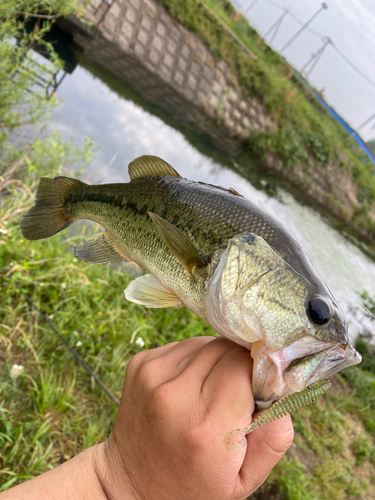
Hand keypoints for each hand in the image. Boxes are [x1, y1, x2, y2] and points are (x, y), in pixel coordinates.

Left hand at [101, 337, 293, 499]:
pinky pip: (185, 346)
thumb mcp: (243, 479)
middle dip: (239, 365)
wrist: (130, 481)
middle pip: (227, 347)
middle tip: (233, 395)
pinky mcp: (141, 362)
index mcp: (205, 426)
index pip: (244, 364)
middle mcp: (174, 393)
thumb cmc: (193, 483)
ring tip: (208, 393)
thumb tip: (280, 388)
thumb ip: (274, 436)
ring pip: (207, 342)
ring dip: (217, 361)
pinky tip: (188, 387)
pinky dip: (195, 360)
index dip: (258, 373)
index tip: (256, 392)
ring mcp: (153, 374)